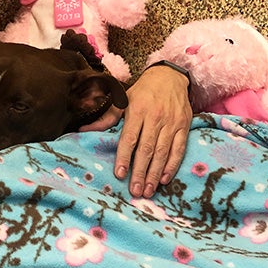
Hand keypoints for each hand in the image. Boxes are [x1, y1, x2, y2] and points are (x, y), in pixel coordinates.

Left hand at [79, 65, 191, 197]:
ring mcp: (171, 123)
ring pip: (162, 152)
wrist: (170, 76)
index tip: (120, 174)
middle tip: (135, 191)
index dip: (124, 157)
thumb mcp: (122, 99)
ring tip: (147, 190)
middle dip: (140, 172)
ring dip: (154, 174)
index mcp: (137, 111)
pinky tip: (164, 179)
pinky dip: (172, 165)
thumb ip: (106, 118)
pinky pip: (179, 149)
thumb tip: (83, 130)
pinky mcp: (184, 126)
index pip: (130, 138)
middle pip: (146, 149)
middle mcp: (155, 118)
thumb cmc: (142, 91)